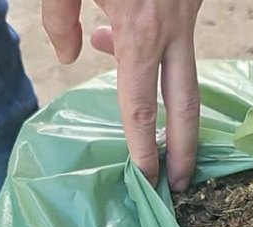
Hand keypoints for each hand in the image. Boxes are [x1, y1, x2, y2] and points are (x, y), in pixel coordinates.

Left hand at [42, 0, 204, 190]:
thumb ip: (60, 19)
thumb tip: (68, 56)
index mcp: (139, 32)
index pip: (142, 109)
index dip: (145, 151)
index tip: (147, 179)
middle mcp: (172, 30)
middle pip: (185, 104)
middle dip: (185, 149)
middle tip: (180, 183)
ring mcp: (188, 14)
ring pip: (188, 72)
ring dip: (176, 104)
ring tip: (163, 131)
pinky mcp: (193, 0)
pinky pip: (179, 40)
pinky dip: (159, 53)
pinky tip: (123, 41)